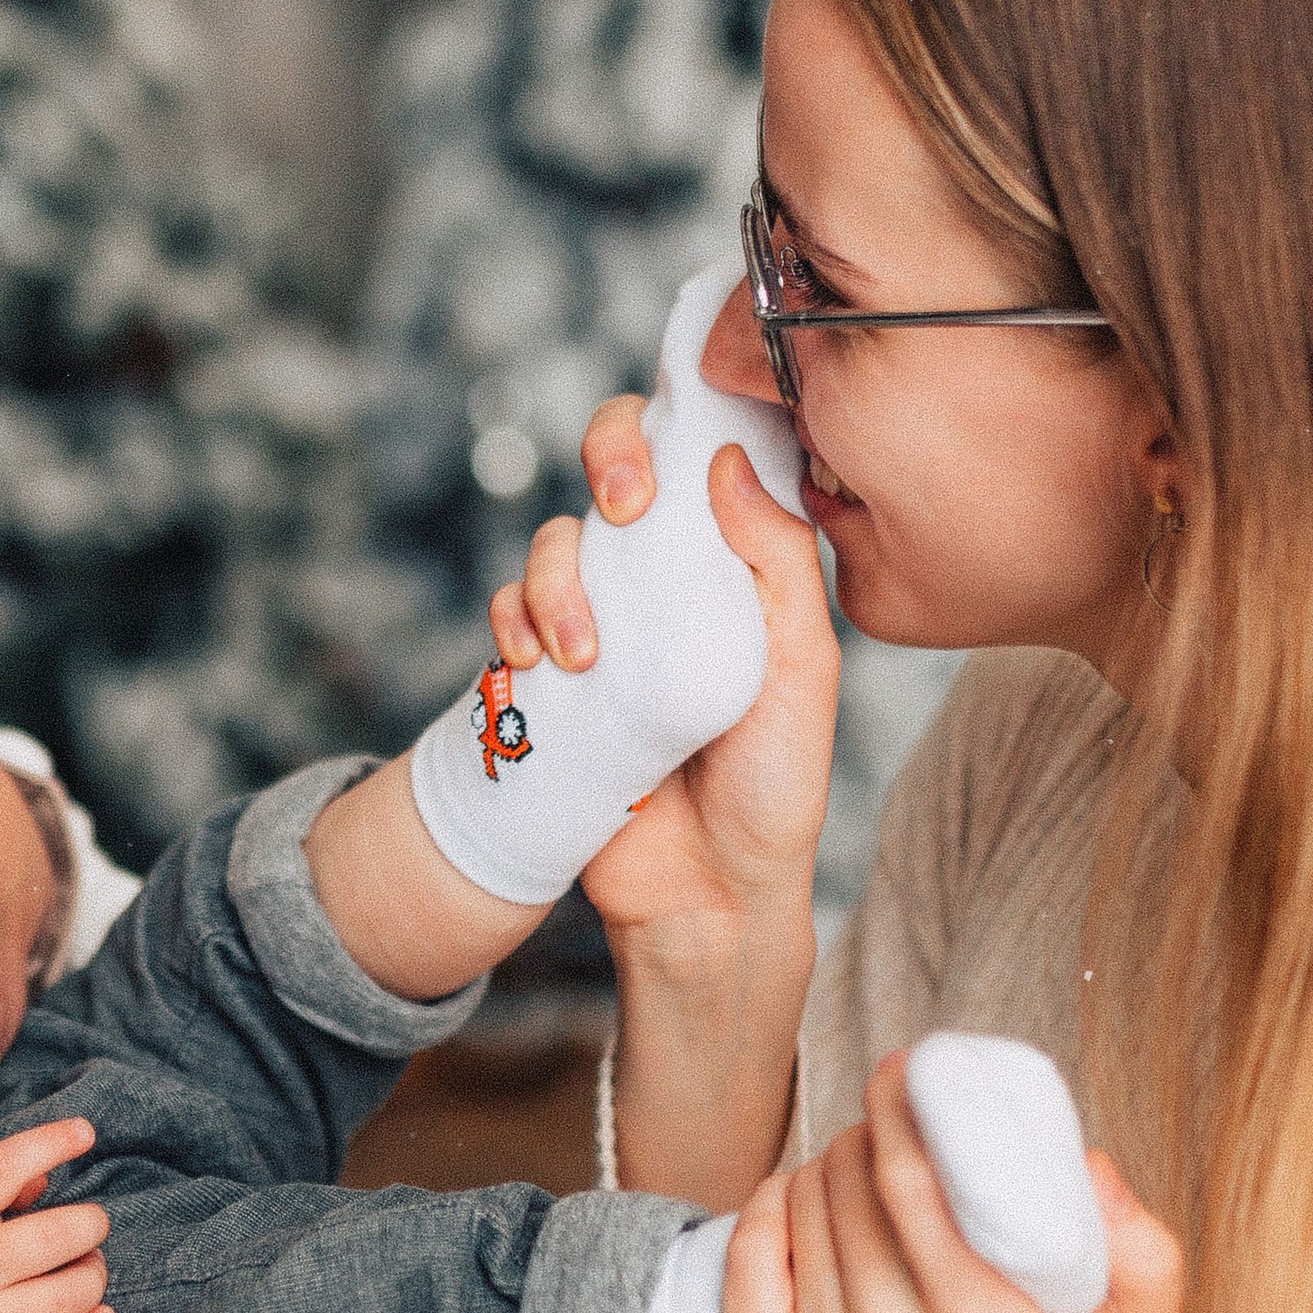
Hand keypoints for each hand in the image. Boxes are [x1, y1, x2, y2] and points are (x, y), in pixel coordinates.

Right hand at [488, 429, 838, 936]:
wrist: (710, 890)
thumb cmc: (775, 784)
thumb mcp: (803, 670)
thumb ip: (779, 563)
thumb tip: (725, 462)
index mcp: (734, 565)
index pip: (703, 456)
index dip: (683, 423)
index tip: (680, 447)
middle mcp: (666, 579)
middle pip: (617, 467)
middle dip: (609, 457)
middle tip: (625, 503)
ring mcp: (607, 621)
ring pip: (555, 542)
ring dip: (555, 577)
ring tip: (582, 652)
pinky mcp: (552, 673)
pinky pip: (509, 613)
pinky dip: (510, 620)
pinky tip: (533, 661)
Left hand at [725, 1054, 1207, 1312]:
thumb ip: (1143, 1255)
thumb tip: (1084, 1163)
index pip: (916, 1183)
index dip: (902, 1105)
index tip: (906, 1070)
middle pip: (853, 1191)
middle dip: (869, 1135)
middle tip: (888, 1123)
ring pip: (802, 1220)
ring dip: (824, 1171)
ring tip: (853, 1166)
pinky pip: (746, 1269)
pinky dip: (765, 1216)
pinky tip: (793, 1201)